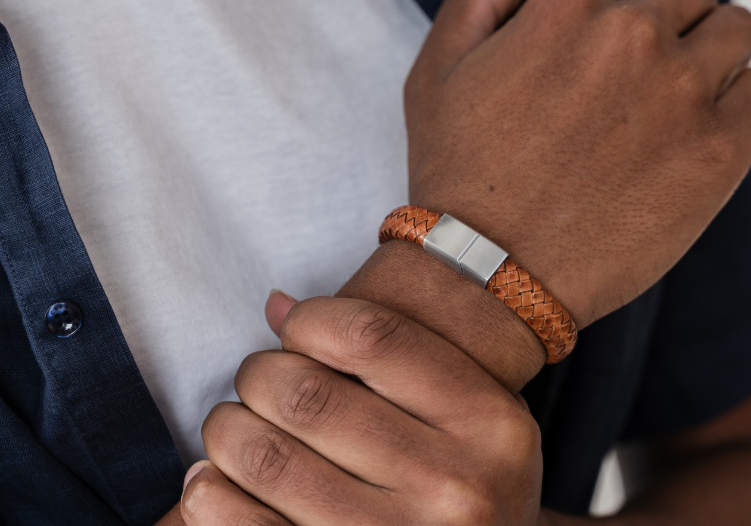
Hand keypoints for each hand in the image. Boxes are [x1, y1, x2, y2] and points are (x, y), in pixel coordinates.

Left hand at [181, 296, 543, 525]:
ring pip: (266, 458)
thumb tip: (275, 306)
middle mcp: (455, 487)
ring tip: (233, 427)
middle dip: (259, 375)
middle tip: (258, 381)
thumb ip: (387, 353)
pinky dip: (210, 494)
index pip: (369, 334)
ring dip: (228, 430)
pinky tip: (217, 480)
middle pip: (308, 394)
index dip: (310, 320)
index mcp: (490, 421)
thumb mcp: (466, 411)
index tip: (296, 331)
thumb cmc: (466, 478)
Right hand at [405, 0, 750, 327]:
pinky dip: (738, 100)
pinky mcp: (718, 150)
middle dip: (668, 16)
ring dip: (712, 48)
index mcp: (564, 8)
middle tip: (643, 66)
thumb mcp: (433, 73)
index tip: (610, 27)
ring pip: (737, 28)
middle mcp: (631, 36)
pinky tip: (698, 128)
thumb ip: (475, 1)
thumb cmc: (457, 173)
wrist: (490, 268)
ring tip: (680, 90)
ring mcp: (681, 91)